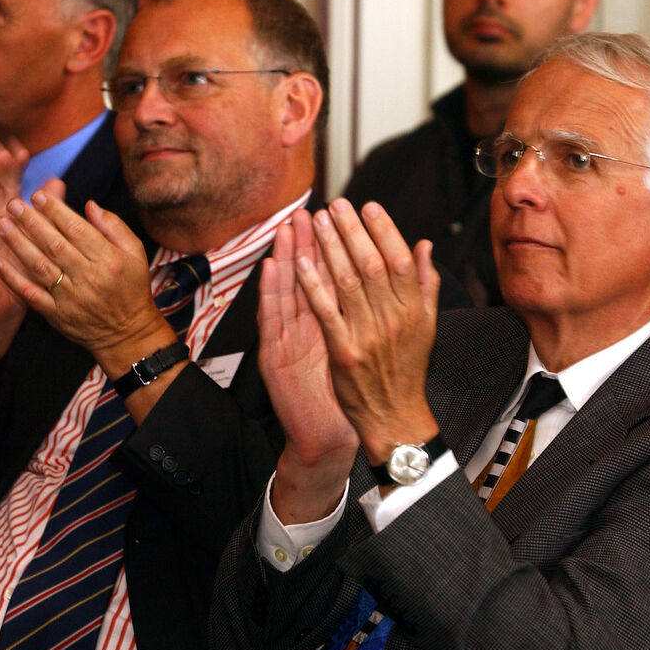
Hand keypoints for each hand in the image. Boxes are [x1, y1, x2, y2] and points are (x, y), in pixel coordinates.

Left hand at [0, 180, 173, 379]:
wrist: (127, 335)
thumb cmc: (131, 288)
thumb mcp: (136, 253)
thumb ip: (114, 226)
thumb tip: (89, 204)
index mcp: (109, 260)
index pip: (77, 229)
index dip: (55, 210)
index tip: (37, 195)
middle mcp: (89, 278)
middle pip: (54, 244)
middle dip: (31, 222)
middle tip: (12, 204)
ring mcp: (71, 298)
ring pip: (40, 266)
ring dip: (17, 244)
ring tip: (1, 225)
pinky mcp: (57, 315)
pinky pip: (31, 294)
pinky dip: (12, 278)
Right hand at [258, 211, 358, 523]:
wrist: (326, 438)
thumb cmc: (343, 395)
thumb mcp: (355, 349)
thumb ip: (365, 314)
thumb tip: (380, 282)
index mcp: (324, 325)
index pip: (327, 279)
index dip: (329, 248)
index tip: (335, 217)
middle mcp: (301, 329)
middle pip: (302, 279)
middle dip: (304, 244)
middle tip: (304, 211)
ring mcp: (285, 342)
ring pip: (284, 292)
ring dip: (284, 258)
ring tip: (285, 228)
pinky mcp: (274, 359)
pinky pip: (272, 322)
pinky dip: (270, 293)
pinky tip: (269, 269)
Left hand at [295, 199, 440, 463]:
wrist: (396, 416)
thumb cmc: (407, 369)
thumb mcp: (427, 324)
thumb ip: (425, 283)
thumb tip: (425, 244)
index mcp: (414, 308)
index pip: (399, 258)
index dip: (383, 229)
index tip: (368, 206)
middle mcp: (394, 318)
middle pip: (371, 263)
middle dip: (352, 230)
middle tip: (335, 205)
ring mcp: (368, 335)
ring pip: (347, 282)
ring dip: (330, 248)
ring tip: (317, 223)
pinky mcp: (344, 352)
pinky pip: (326, 312)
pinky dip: (313, 285)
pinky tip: (300, 262)